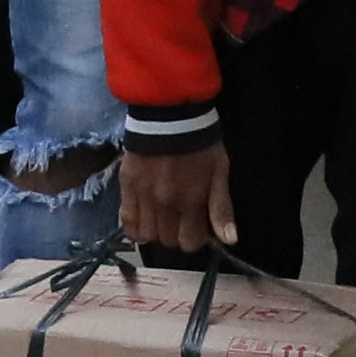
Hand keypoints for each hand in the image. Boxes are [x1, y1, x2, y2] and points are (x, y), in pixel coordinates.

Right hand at [117, 140, 237, 258]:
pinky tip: (143, 219)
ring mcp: (144, 195)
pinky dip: (134, 227)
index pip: (190, 242)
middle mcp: (165, 203)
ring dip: (156, 232)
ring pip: (147, 235)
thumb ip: (221, 208)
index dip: (196, 238)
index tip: (197, 228)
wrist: (171, 114)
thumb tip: (229, 240)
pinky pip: (126, 220)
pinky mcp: (127, 185)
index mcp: (191, 201)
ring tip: (163, 219)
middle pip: (168, 241)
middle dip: (177, 235)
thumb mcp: (220, 172)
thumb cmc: (200, 144)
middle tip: (181, 220)